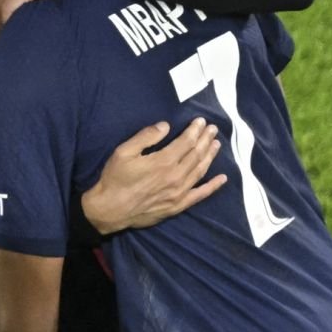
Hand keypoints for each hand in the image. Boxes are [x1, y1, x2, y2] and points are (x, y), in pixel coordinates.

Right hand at [81, 118, 224, 234]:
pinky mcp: (177, 206)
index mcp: (163, 161)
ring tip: (217, 144)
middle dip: (205, 139)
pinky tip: (222, 179)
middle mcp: (175, 176)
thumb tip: (166, 126)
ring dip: (210, 156)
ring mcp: (178, 193)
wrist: (109, 210)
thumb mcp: (124, 152)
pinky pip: (200, 195)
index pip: (186, 142)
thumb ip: (146, 137)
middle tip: (213, 129)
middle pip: (196, 154)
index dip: (195, 130)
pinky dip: (212, 187)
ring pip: (200, 171)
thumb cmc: (115, 178)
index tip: (201, 121)